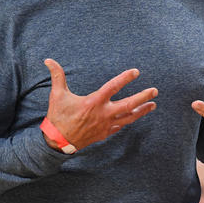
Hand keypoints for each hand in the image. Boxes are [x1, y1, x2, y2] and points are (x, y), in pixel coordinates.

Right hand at [43, 58, 157, 150]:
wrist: (57, 142)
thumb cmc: (58, 117)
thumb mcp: (57, 95)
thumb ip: (57, 76)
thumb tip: (48, 60)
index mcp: (94, 102)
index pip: (113, 87)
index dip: (125, 78)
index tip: (136, 72)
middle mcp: (103, 113)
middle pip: (129, 104)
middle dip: (143, 97)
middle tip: (155, 91)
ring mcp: (106, 125)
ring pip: (129, 117)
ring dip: (142, 111)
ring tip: (153, 105)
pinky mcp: (105, 133)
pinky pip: (121, 126)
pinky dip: (129, 120)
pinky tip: (135, 116)